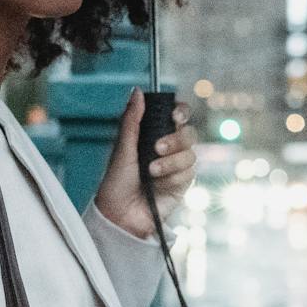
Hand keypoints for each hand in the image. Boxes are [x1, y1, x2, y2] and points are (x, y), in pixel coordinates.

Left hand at [93, 88, 197, 239]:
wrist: (120, 215)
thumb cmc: (116, 183)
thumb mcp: (122, 149)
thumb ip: (132, 120)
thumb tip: (137, 91)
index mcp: (153, 135)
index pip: (176, 116)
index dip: (181, 112)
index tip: (175, 115)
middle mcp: (168, 149)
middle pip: (188, 133)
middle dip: (175, 139)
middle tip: (156, 148)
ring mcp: (176, 166)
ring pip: (190, 154)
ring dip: (170, 162)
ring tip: (151, 172)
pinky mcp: (182, 184)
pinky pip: (189, 173)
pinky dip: (172, 177)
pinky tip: (158, 184)